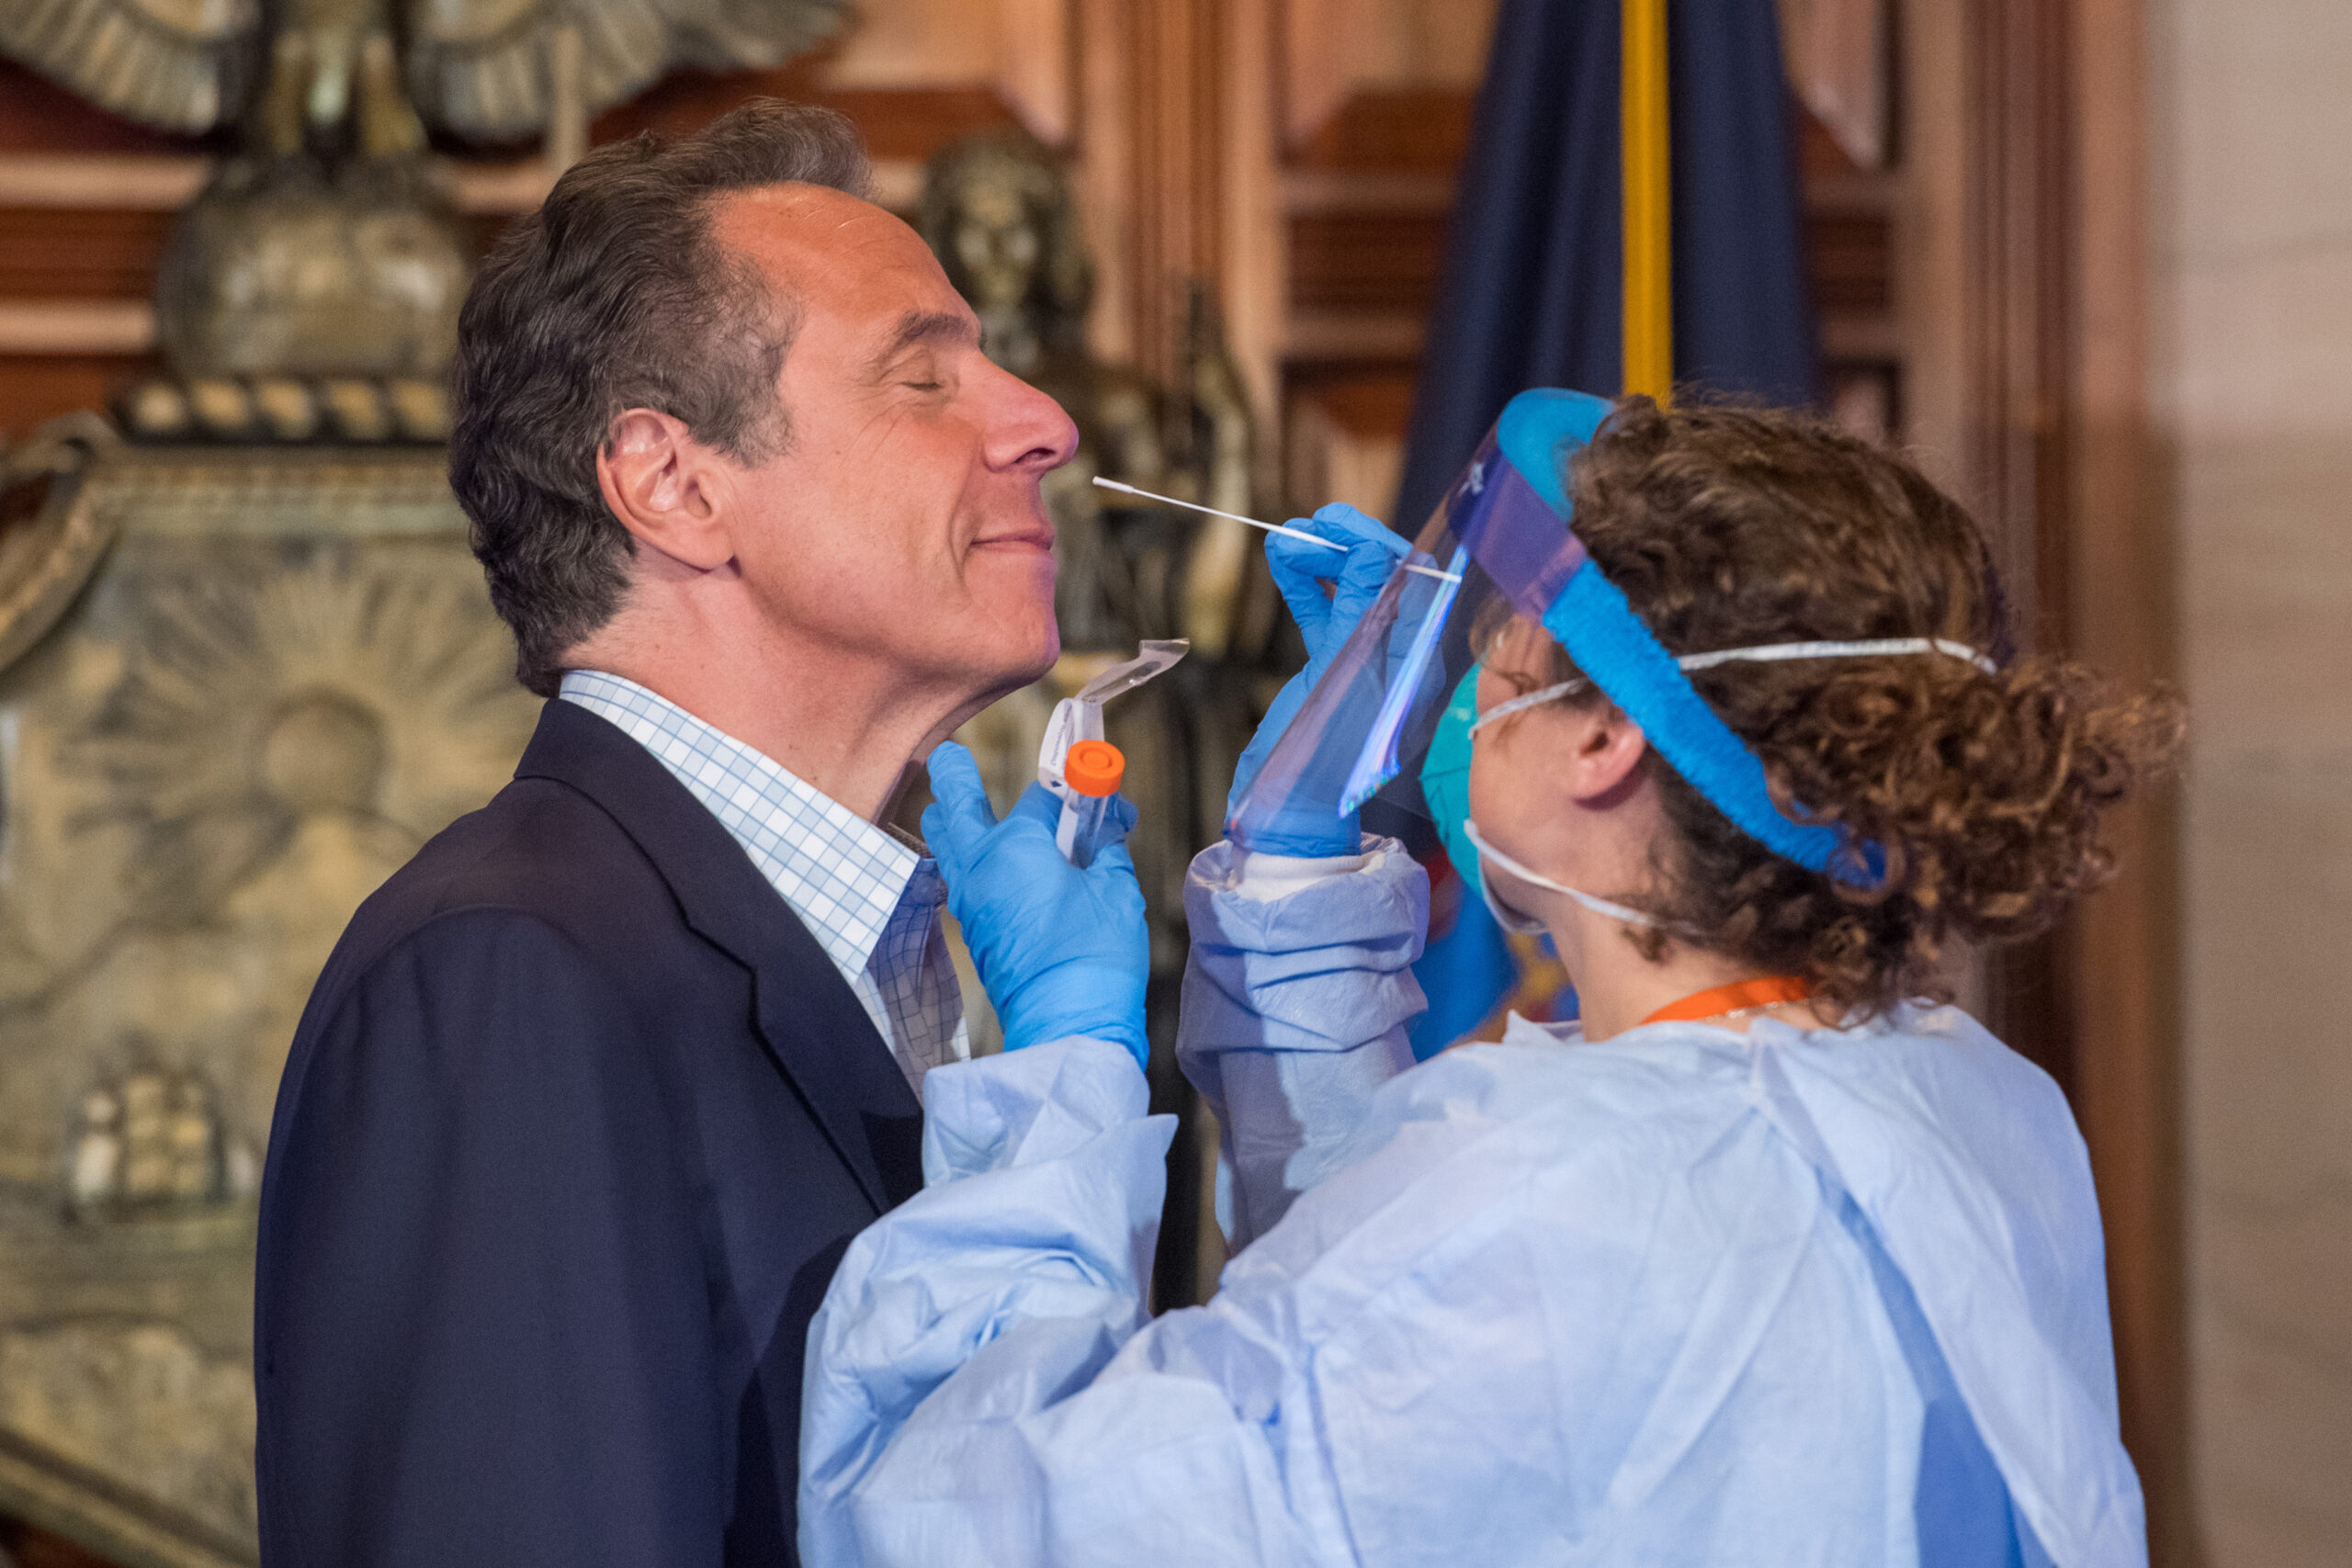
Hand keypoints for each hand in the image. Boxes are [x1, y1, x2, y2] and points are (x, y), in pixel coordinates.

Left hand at [922, 743, 1149, 1067]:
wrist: (1067, 1023)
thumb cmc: (1095, 953)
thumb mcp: (1116, 890)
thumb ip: (1108, 847)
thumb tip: (1107, 827)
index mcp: (1015, 844)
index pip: (1044, 796)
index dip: (1078, 789)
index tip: (1101, 793)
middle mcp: (981, 866)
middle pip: (954, 804)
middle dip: (954, 773)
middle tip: (950, 755)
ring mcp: (971, 900)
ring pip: (946, 843)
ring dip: (954, 820)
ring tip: (956, 805)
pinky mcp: (974, 930)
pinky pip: (960, 879)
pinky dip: (969, 861)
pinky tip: (987, 863)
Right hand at [1226, 503, 1411, 855]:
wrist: (1289, 815)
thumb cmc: (1321, 762)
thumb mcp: (1341, 681)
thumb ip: (1357, 616)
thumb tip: (1371, 552)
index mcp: (1416, 666)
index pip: (1415, 587)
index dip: (1382, 548)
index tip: (1339, 527)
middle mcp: (1398, 659)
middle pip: (1384, 582)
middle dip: (1349, 545)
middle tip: (1311, 522)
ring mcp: (1366, 662)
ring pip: (1350, 593)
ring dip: (1320, 560)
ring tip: (1283, 537)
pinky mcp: (1335, 668)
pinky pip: (1325, 614)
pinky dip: (1304, 586)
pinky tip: (1281, 561)